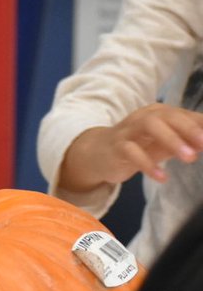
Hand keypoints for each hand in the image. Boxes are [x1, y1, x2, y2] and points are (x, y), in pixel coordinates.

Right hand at [60, 104, 202, 190]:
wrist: (97, 152)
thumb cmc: (136, 145)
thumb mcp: (163, 143)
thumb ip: (185, 142)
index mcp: (159, 114)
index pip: (184, 115)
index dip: (201, 124)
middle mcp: (144, 116)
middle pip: (168, 116)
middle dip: (189, 129)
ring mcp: (128, 130)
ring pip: (150, 127)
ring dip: (172, 140)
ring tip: (190, 158)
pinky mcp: (116, 146)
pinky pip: (131, 152)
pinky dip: (148, 164)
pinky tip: (162, 177)